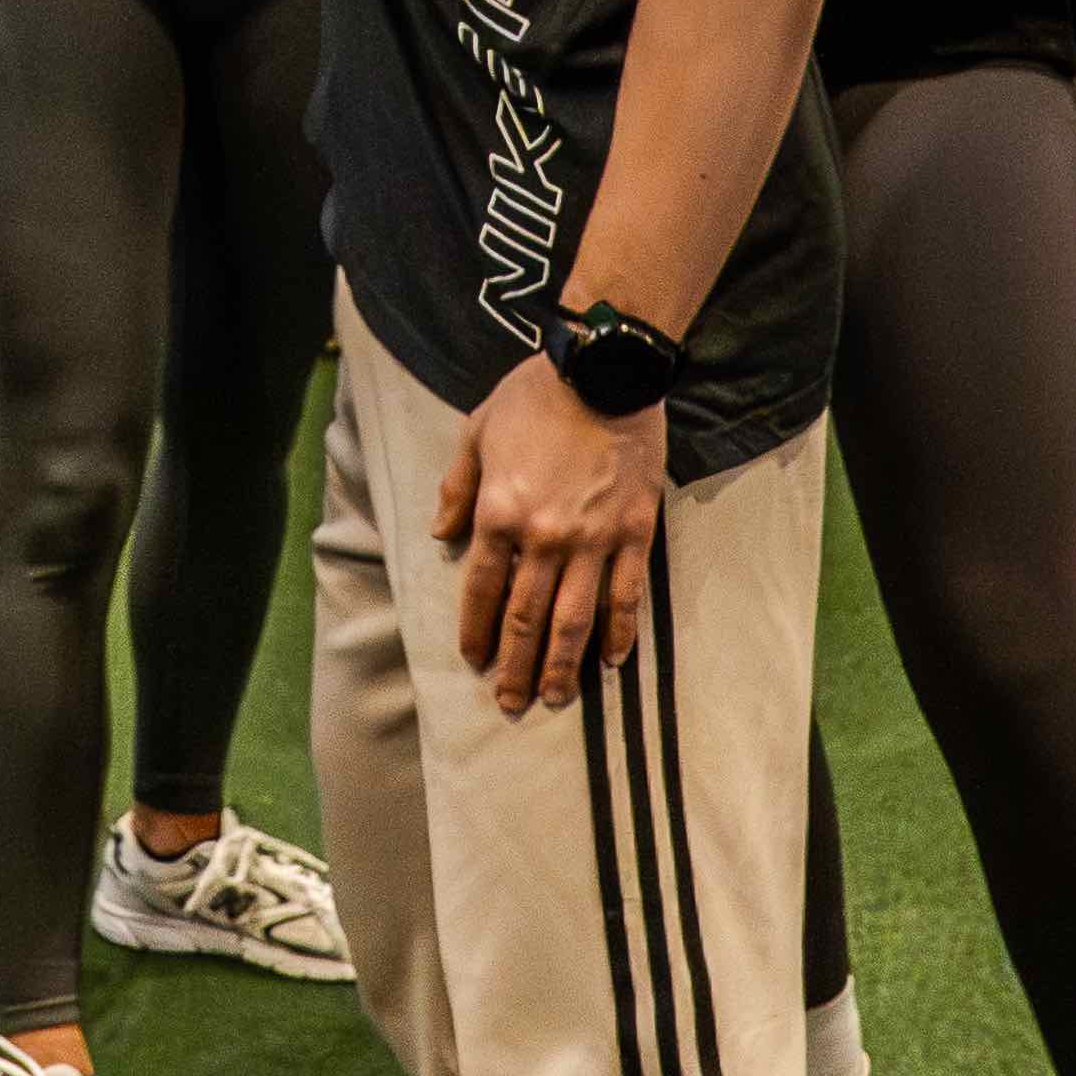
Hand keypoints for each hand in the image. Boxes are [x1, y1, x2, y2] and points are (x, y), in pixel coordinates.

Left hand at [432, 354, 666, 717]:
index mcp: (500, 514)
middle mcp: (543, 538)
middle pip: (525, 618)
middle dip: (514, 666)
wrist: (605, 372)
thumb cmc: (535, 397)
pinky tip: (614, 662)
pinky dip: (619, 632)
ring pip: (574, 619)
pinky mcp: (634, 533)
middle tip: (510, 704)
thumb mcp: (477, 432)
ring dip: (562, 664)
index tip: (475, 662)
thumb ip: (457, 488)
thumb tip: (441, 534)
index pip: (483, 590)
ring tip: (553, 698)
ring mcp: (593, 540)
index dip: (477, 631)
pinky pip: (626, 595)